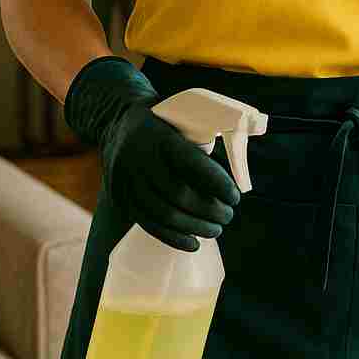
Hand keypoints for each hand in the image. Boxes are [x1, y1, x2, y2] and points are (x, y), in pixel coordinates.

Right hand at [65, 57, 239, 251]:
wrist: (117, 121)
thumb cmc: (163, 120)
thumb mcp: (182, 115)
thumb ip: (207, 131)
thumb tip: (241, 156)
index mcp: (160, 136)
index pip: (191, 165)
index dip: (217, 184)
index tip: (235, 197)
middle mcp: (140, 158)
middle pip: (178, 195)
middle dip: (209, 211)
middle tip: (228, 215)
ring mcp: (126, 180)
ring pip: (163, 213)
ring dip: (194, 227)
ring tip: (216, 229)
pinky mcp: (121, 197)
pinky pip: (147, 224)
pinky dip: (173, 238)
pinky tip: (194, 243)